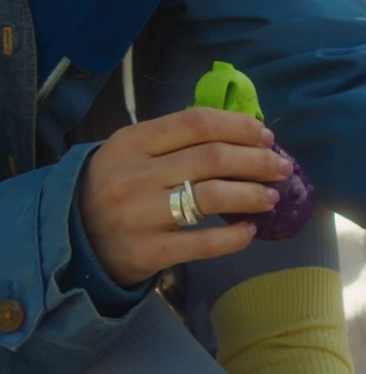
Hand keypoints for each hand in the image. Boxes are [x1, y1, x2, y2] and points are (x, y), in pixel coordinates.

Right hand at [79, 108, 291, 286]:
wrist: (74, 238)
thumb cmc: (117, 187)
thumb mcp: (133, 153)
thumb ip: (176, 140)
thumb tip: (242, 132)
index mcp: (131, 142)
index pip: (195, 123)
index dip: (238, 127)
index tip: (266, 137)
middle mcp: (134, 175)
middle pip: (212, 159)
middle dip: (257, 162)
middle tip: (282, 168)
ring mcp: (139, 214)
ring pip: (211, 197)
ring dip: (252, 194)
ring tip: (272, 197)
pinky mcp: (147, 251)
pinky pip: (203, 243)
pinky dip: (233, 236)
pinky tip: (249, 230)